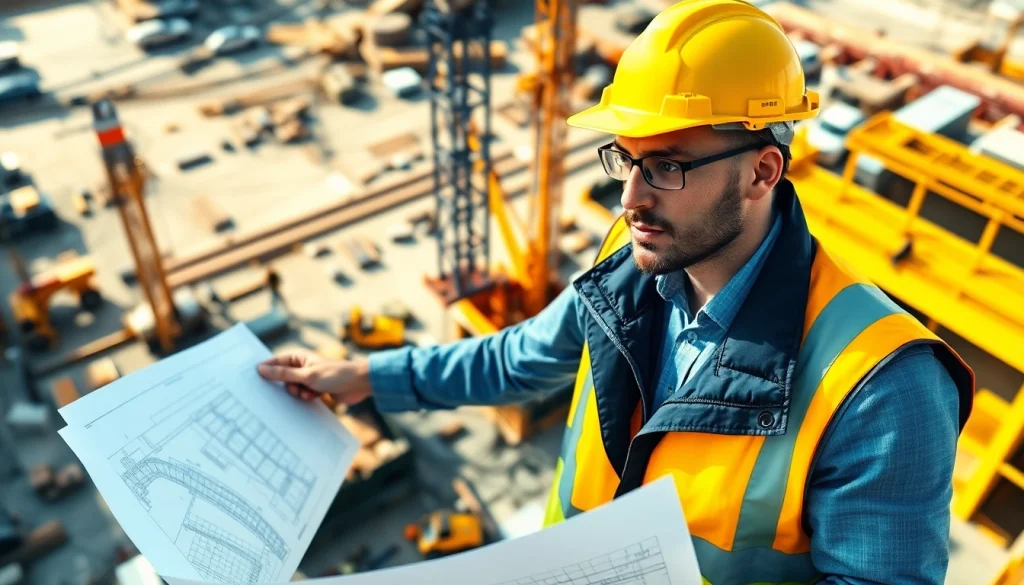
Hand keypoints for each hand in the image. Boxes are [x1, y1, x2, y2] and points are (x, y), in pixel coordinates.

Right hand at [256, 349, 371, 404]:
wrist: (358, 384)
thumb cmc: (335, 374)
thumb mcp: (307, 375)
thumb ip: (283, 374)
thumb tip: (261, 369)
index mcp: (299, 356)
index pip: (276, 362)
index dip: (266, 369)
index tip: (254, 378)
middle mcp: (302, 366)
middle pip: (283, 378)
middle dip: (288, 386)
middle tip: (296, 389)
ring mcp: (309, 378)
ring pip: (292, 388)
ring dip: (298, 393)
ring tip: (309, 393)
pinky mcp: (315, 389)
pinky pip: (302, 395)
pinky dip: (306, 397)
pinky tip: (315, 397)